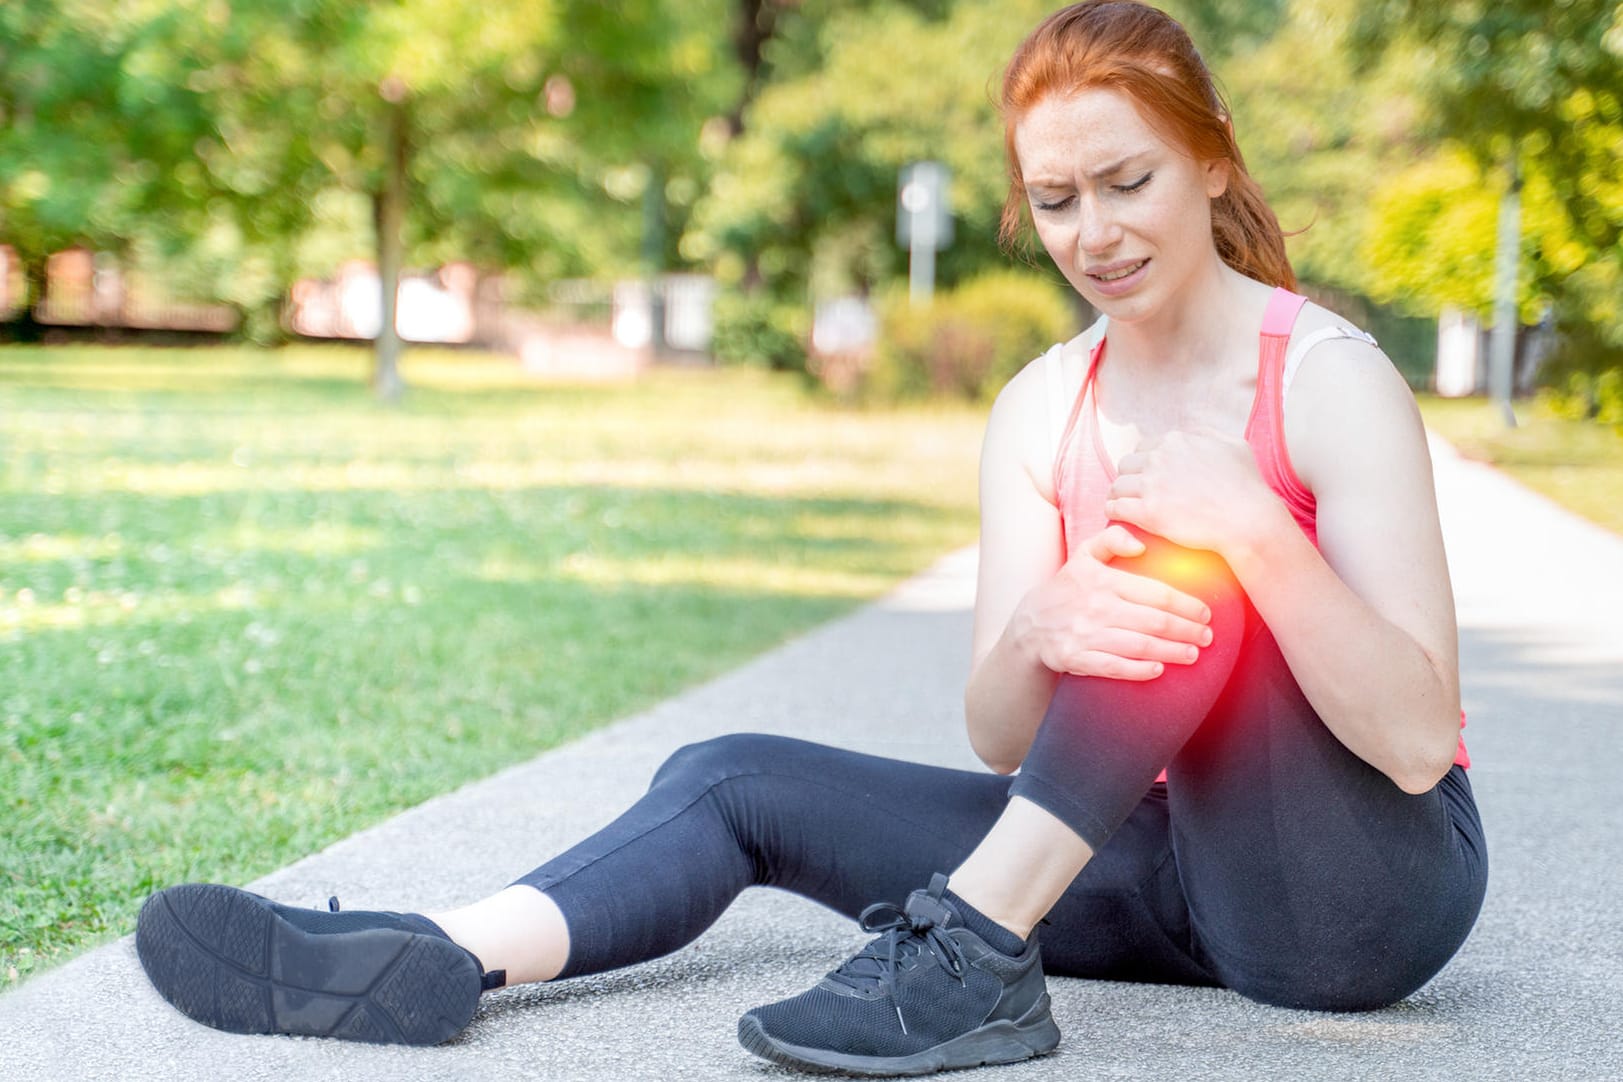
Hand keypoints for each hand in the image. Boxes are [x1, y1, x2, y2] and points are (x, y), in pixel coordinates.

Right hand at [1010, 524, 1212, 680]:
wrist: (1030, 625)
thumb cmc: (1067, 588)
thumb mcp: (1083, 555)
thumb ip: (1112, 539)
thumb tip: (1141, 544)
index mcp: (1102, 580)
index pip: (1156, 593)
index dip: (1186, 604)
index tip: (1206, 613)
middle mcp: (1096, 606)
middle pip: (1154, 621)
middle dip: (1187, 631)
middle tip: (1207, 637)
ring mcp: (1085, 634)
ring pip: (1139, 646)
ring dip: (1171, 652)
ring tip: (1193, 654)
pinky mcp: (1076, 658)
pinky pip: (1113, 667)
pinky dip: (1138, 670)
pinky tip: (1159, 670)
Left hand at [1105, 427, 1287, 556]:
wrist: (1248, 520)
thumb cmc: (1247, 486)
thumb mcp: (1234, 445)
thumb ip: (1208, 433)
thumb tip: (1192, 432)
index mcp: (1177, 441)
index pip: (1143, 447)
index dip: (1144, 463)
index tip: (1147, 477)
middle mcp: (1160, 458)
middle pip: (1126, 464)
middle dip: (1129, 477)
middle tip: (1134, 492)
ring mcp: (1152, 485)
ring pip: (1117, 486)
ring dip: (1118, 495)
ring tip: (1123, 504)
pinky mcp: (1147, 512)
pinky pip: (1115, 507)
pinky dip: (1113, 511)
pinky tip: (1119, 516)